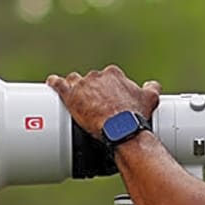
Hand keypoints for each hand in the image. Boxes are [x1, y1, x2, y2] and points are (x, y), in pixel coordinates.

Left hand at [45, 64, 160, 138]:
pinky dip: (54, 84)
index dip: (106, 87)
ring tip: (77, 101)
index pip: (106, 76)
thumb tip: (153, 85)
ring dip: (75, 89)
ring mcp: (82, 85)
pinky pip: (58, 84)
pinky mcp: (70, 95)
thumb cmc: (134, 116)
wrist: (121, 129)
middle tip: (94, 105)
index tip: (107, 96)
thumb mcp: (150, 99)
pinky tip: (52, 85)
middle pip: (90, 80)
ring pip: (74, 82)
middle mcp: (97, 76)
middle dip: (91, 91)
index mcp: (113, 74)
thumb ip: (152, 88)